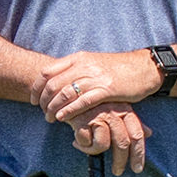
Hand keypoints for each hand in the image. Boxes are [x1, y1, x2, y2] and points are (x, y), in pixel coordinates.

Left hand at [36, 49, 164, 125]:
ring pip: (64, 93)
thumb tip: (58, 80)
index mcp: (78, 58)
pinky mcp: (106, 89)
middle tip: (41, 112)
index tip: (33, 99)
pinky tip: (62, 118)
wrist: (144, 67)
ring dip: (53, 108)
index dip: (36, 87)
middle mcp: (84, 65)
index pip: (48, 72)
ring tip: (49, 118)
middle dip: (42, 101)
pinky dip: (69, 111)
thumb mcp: (93, 63)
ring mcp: (95, 77)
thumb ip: (76, 69)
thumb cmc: (118, 68)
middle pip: (53, 84)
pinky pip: (82, 101)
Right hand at [71, 103, 149, 175]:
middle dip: (120, 162)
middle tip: (117, 171)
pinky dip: (82, 145)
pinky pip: (86, 143)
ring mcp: (97, 116)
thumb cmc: (93, 104)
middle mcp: (113, 112)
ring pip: (103, 145)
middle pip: (122, 143)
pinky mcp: (82, 121)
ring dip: (94, 150)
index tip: (137, 168)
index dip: (139, 153)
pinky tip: (78, 140)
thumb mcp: (115, 108)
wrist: (69, 96)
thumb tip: (149, 133)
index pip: (137, 134)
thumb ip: (131, 121)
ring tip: (88, 145)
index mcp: (124, 109)